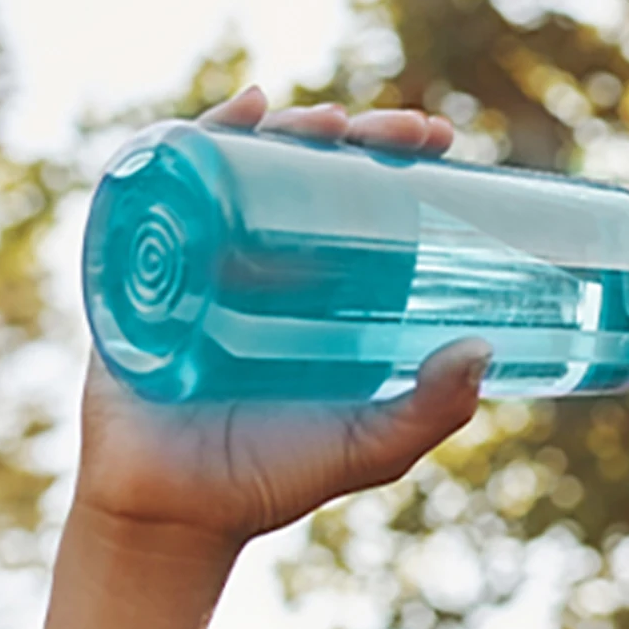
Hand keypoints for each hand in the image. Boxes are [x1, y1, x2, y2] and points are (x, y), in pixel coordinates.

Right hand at [72, 86, 486, 549]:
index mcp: (320, 288)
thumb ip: (431, 409)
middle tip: (401, 129)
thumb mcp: (369, 444)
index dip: (397, 158)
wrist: (174, 516)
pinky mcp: (144, 269)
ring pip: (242, 168)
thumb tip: (483, 350)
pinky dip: (194, 142)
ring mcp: (201, 259)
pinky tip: (237, 112)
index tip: (441, 137)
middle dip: (354, 133)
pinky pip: (162, 191)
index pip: (361, 200)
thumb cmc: (273, 477)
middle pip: (306, 170)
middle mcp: (262, 263)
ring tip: (325, 119)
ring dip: (284, 128)